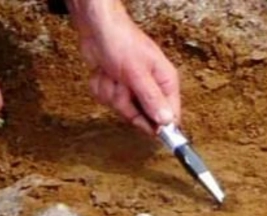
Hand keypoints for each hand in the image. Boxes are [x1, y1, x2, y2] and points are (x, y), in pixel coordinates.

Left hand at [71, 1, 180, 133]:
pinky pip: (106, 99)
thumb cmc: (122, 44)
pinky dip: (101, 87)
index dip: (159, 125)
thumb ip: (151, 98)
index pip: (169, 113)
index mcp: (164, 81)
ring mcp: (131, 88)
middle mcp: (150, 86)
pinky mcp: (115, 87)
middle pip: (140, 115)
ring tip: (112, 74)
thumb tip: (167, 120)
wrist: (96, 32)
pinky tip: (103, 73)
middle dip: (125, 102)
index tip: (151, 132)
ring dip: (111, 92)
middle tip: (122, 84)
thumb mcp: (137, 74)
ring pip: (120, 108)